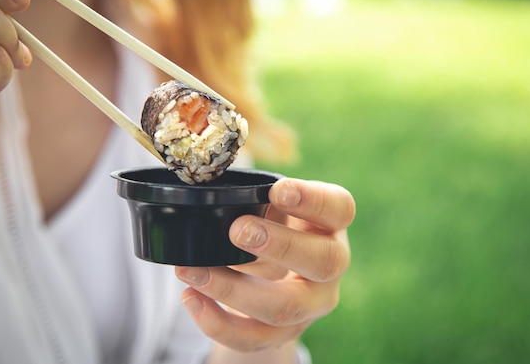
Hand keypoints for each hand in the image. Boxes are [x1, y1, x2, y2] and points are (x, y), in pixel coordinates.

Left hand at [175, 177, 354, 353]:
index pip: (339, 208)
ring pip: (284, 308)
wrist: (274, 276)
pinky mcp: (285, 333)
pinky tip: (191, 298)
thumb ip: (254, 197)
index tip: (278, 190)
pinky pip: (255, 338)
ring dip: (233, 290)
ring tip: (191, 271)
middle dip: (280, 246)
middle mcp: (332, 265)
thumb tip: (208, 192)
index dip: (312, 200)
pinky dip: (219, 323)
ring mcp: (312, 304)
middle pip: (324, 261)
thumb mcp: (270, 205)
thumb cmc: (270, 224)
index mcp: (331, 223)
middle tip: (237, 230)